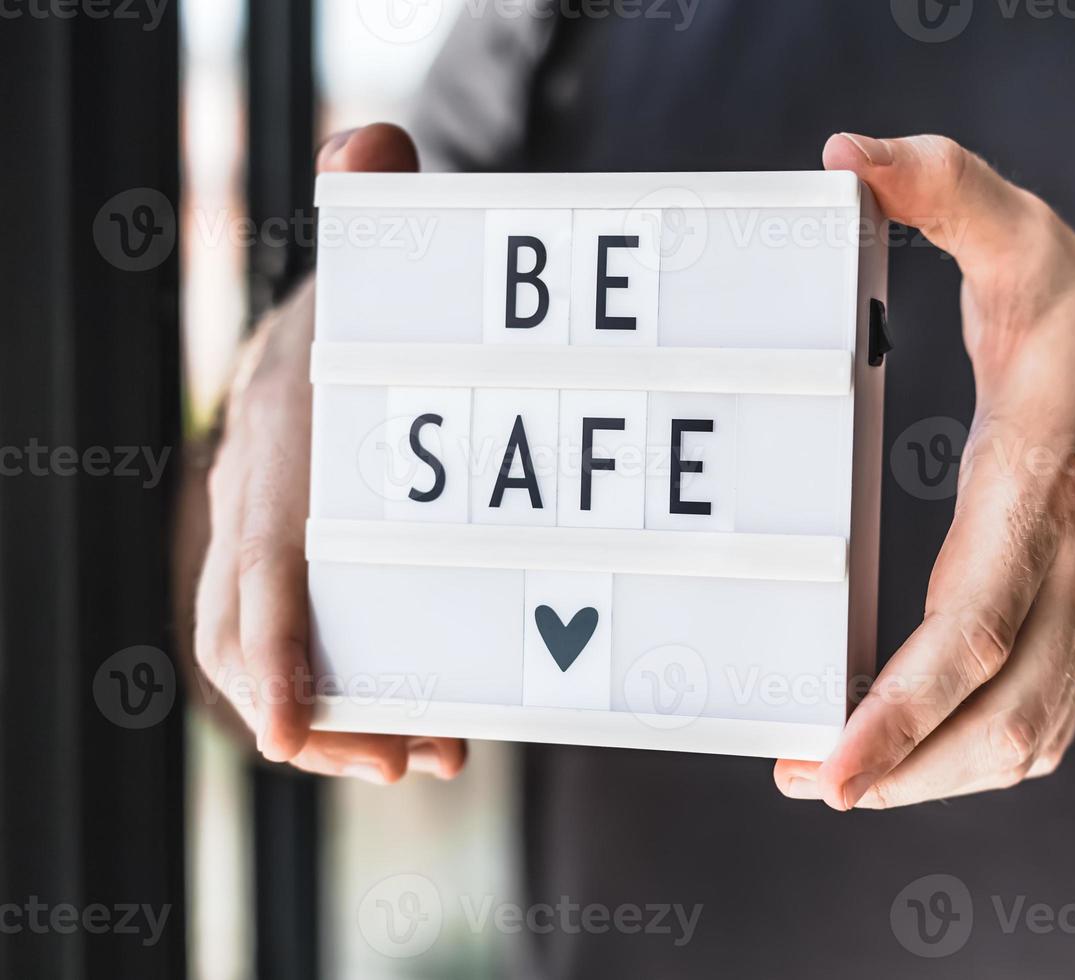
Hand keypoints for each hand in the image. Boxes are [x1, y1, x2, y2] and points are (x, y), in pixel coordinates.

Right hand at [194, 123, 466, 782]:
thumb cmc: (363, 314)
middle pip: (253, 641)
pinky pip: (320, 655)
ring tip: (426, 758)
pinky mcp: (315, 578)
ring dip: (350, 724)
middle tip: (401, 760)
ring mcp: (277, 551)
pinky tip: (433, 731)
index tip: (297, 731)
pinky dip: (367, 701)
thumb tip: (373, 139)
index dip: (271, 647)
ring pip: (282, 666)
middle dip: (317, 715)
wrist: (334, 341)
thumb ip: (373, 200)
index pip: (253, 558)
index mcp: (275, 441)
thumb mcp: (371, 259)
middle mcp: (258, 506)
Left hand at [776, 133, 1074, 808]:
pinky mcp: (1073, 641)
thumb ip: (944, 189)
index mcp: (1039, 484)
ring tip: (833, 778)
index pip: (975, 621)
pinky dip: (964, 763)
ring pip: (1019, 742)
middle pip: (1001, 716)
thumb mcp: (1027, 241)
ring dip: (927, 780)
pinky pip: (1028, 731)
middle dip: (904, 769)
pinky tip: (900, 761)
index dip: (904, 701)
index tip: (832, 758)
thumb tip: (843, 157)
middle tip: (807, 780)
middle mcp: (1064, 572)